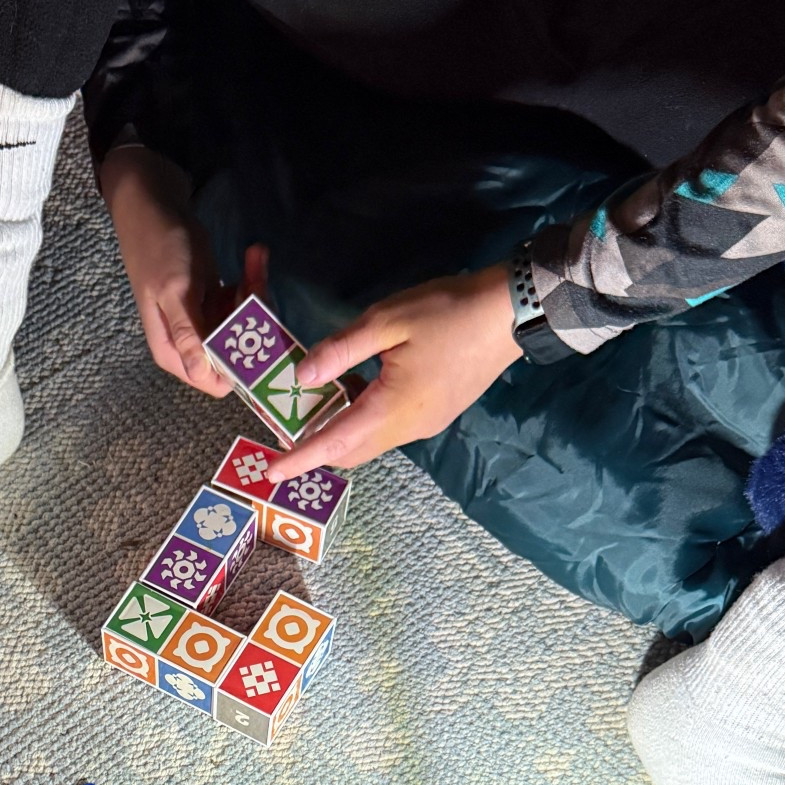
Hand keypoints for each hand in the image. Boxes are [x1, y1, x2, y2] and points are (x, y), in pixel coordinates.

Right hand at [102, 146, 232, 396]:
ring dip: (255, 293)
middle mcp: (190, 342)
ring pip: (244, 326)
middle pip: (236, 353)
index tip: (257, 331)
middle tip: (255, 280)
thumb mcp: (173, 291)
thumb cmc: (158, 246)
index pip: (216, 382)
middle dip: (253, 319)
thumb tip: (200, 374)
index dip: (242, 364)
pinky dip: (250, 280)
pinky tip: (253, 254)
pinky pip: (242, 302)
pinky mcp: (214, 299)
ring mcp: (204, 320)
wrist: (153, 202)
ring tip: (254, 257)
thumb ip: (187, 333)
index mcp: (174, 350)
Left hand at [264, 264, 522, 481]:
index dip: (301, 459)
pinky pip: (389, 429)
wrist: (511, 312)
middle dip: (318, 448)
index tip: (272, 473)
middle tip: (286, 428)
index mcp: (393, 409)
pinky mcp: (437, 414)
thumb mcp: (386, 321)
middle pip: (352, 452)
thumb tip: (302, 378)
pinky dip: (363, 421)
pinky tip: (352, 393)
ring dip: (341, 433)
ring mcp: (426, 424)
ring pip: (371, 442)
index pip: (336, 443)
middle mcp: (409, 428)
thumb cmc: (448, 311)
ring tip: (314, 407)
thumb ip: (340, 352)